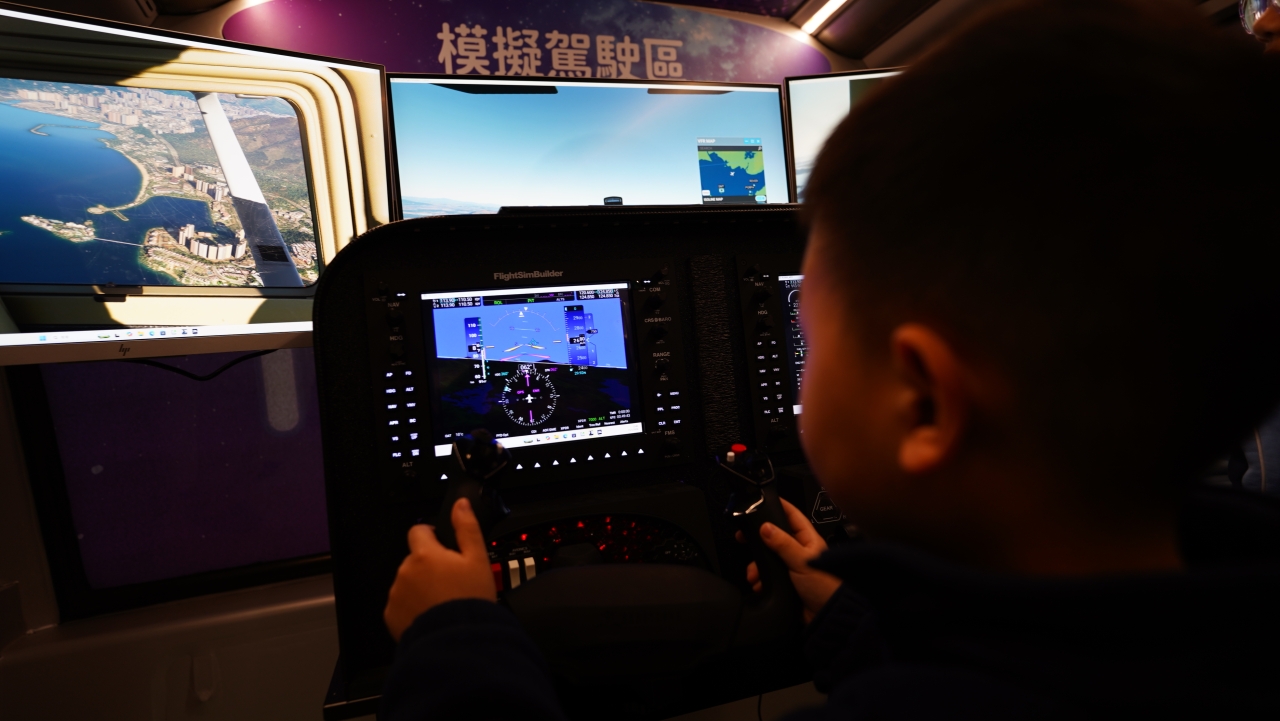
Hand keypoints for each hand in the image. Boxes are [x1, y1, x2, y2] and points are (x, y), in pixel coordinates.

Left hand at [384, 497, 496, 641]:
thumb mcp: (478, 559)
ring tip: (442, 601)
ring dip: (420, 587)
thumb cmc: (469, 601)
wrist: (456, 641)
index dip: (432, 536)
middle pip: (415, 560)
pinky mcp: (391, 615)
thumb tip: (461, 505)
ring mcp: (396, 594)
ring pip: (408, 582)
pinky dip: (413, 607)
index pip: (418, 531)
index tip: (443, 548)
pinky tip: (432, 614)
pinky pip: (401, 604)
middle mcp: (405, 571)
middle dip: (429, 567)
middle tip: (450, 582)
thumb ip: (467, 528)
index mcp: (425, 554)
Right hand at [742, 498, 842, 623]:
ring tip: (754, 572)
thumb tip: (765, 528)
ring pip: (769, 558)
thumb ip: (783, 544)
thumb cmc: (825, 587)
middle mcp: (800, 551)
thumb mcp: (801, 561)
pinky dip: (760, 579)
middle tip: (744, 537)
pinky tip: (758, 583)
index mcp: (808, 539)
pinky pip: (768, 575)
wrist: (828, 616)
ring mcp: (793, 567)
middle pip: (775, 537)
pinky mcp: (787, 583)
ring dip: (758, 565)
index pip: (792, 515)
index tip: (763, 501)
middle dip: (759, 540)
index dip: (779, 506)